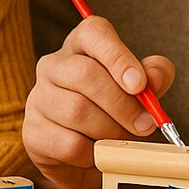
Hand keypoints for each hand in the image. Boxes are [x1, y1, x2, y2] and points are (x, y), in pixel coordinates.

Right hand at [23, 14, 174, 188]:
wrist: (86, 153)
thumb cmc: (116, 109)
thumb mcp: (142, 88)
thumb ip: (155, 75)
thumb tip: (153, 79)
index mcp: (82, 44)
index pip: (94, 33)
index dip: (118, 57)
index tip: (139, 85)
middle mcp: (54, 65)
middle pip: (86, 75)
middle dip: (123, 105)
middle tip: (145, 125)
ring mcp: (38, 98)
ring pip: (77, 112)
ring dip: (110, 131)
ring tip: (123, 140)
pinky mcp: (33, 132)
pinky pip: (69, 144)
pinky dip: (94, 154)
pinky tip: (99, 153)